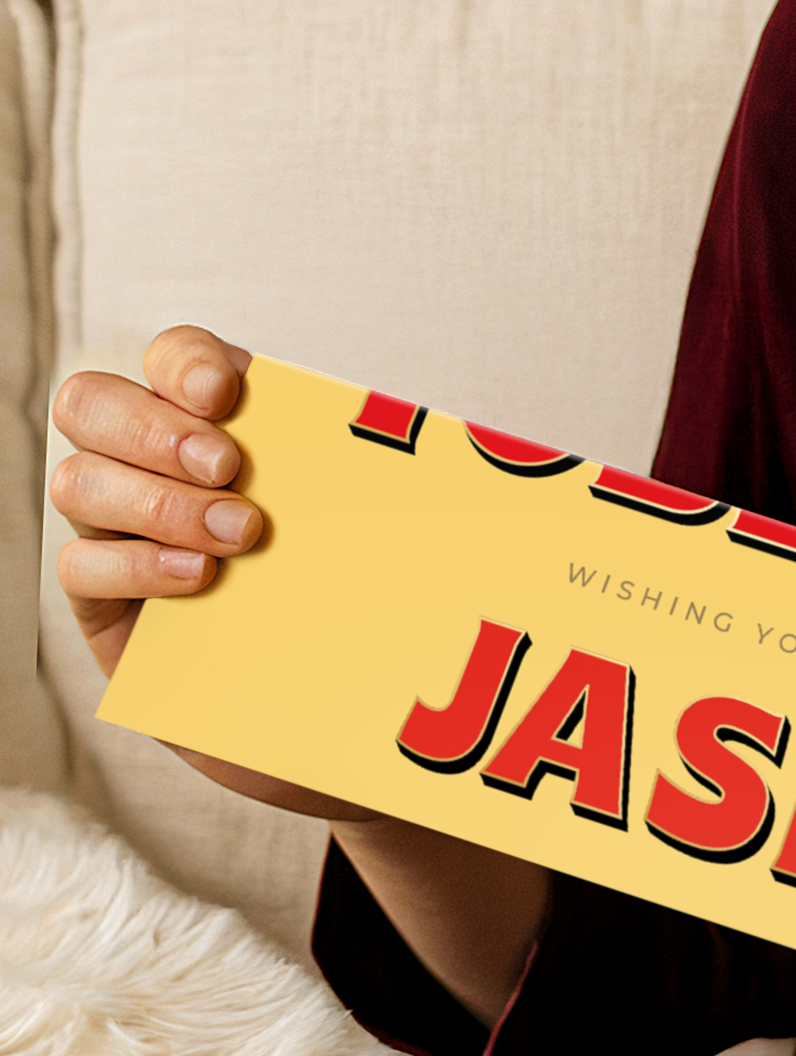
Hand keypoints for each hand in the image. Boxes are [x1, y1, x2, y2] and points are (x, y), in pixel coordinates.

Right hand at [50, 324, 381, 825]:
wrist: (346, 699)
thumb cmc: (365, 585)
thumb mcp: (377, 515)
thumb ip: (380, 463)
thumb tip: (459, 437)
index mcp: (218, 420)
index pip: (169, 356)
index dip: (183, 361)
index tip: (229, 394)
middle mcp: (152, 464)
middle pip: (89, 404)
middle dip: (155, 430)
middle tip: (229, 469)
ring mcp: (119, 531)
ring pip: (77, 482)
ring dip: (155, 501)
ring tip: (240, 535)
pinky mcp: (106, 604)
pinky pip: (81, 568)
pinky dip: (138, 565)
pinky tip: (203, 580)